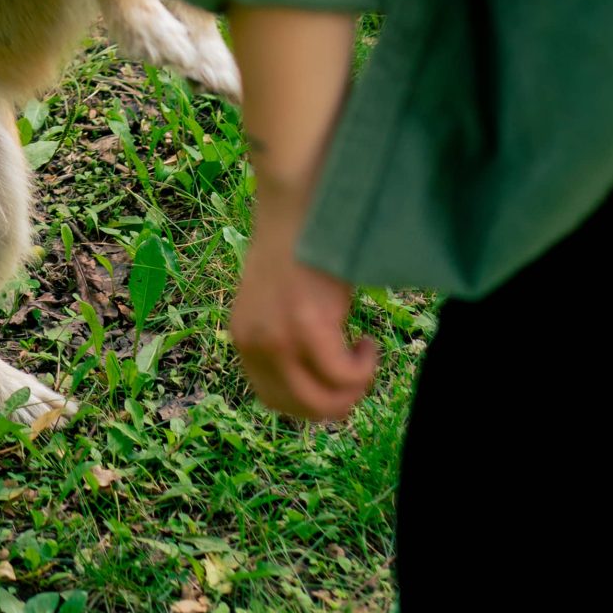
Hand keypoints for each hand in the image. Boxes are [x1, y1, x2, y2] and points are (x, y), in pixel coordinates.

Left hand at [231, 187, 379, 422]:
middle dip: (339, 402)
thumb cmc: (296, 246)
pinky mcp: (307, 326)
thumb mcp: (277, 301)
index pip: (274, 399)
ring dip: (354, 387)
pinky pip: (344, 375)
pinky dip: (363, 367)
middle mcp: (254, 344)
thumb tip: (319, 380)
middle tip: (359, 374)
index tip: (336, 382)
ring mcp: (279, 338)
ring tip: (364, 355)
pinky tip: (368, 341)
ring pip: (324, 400)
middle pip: (302, 408)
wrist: (297, 204)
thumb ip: (286, 338)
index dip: (312, 401)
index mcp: (243, 339)